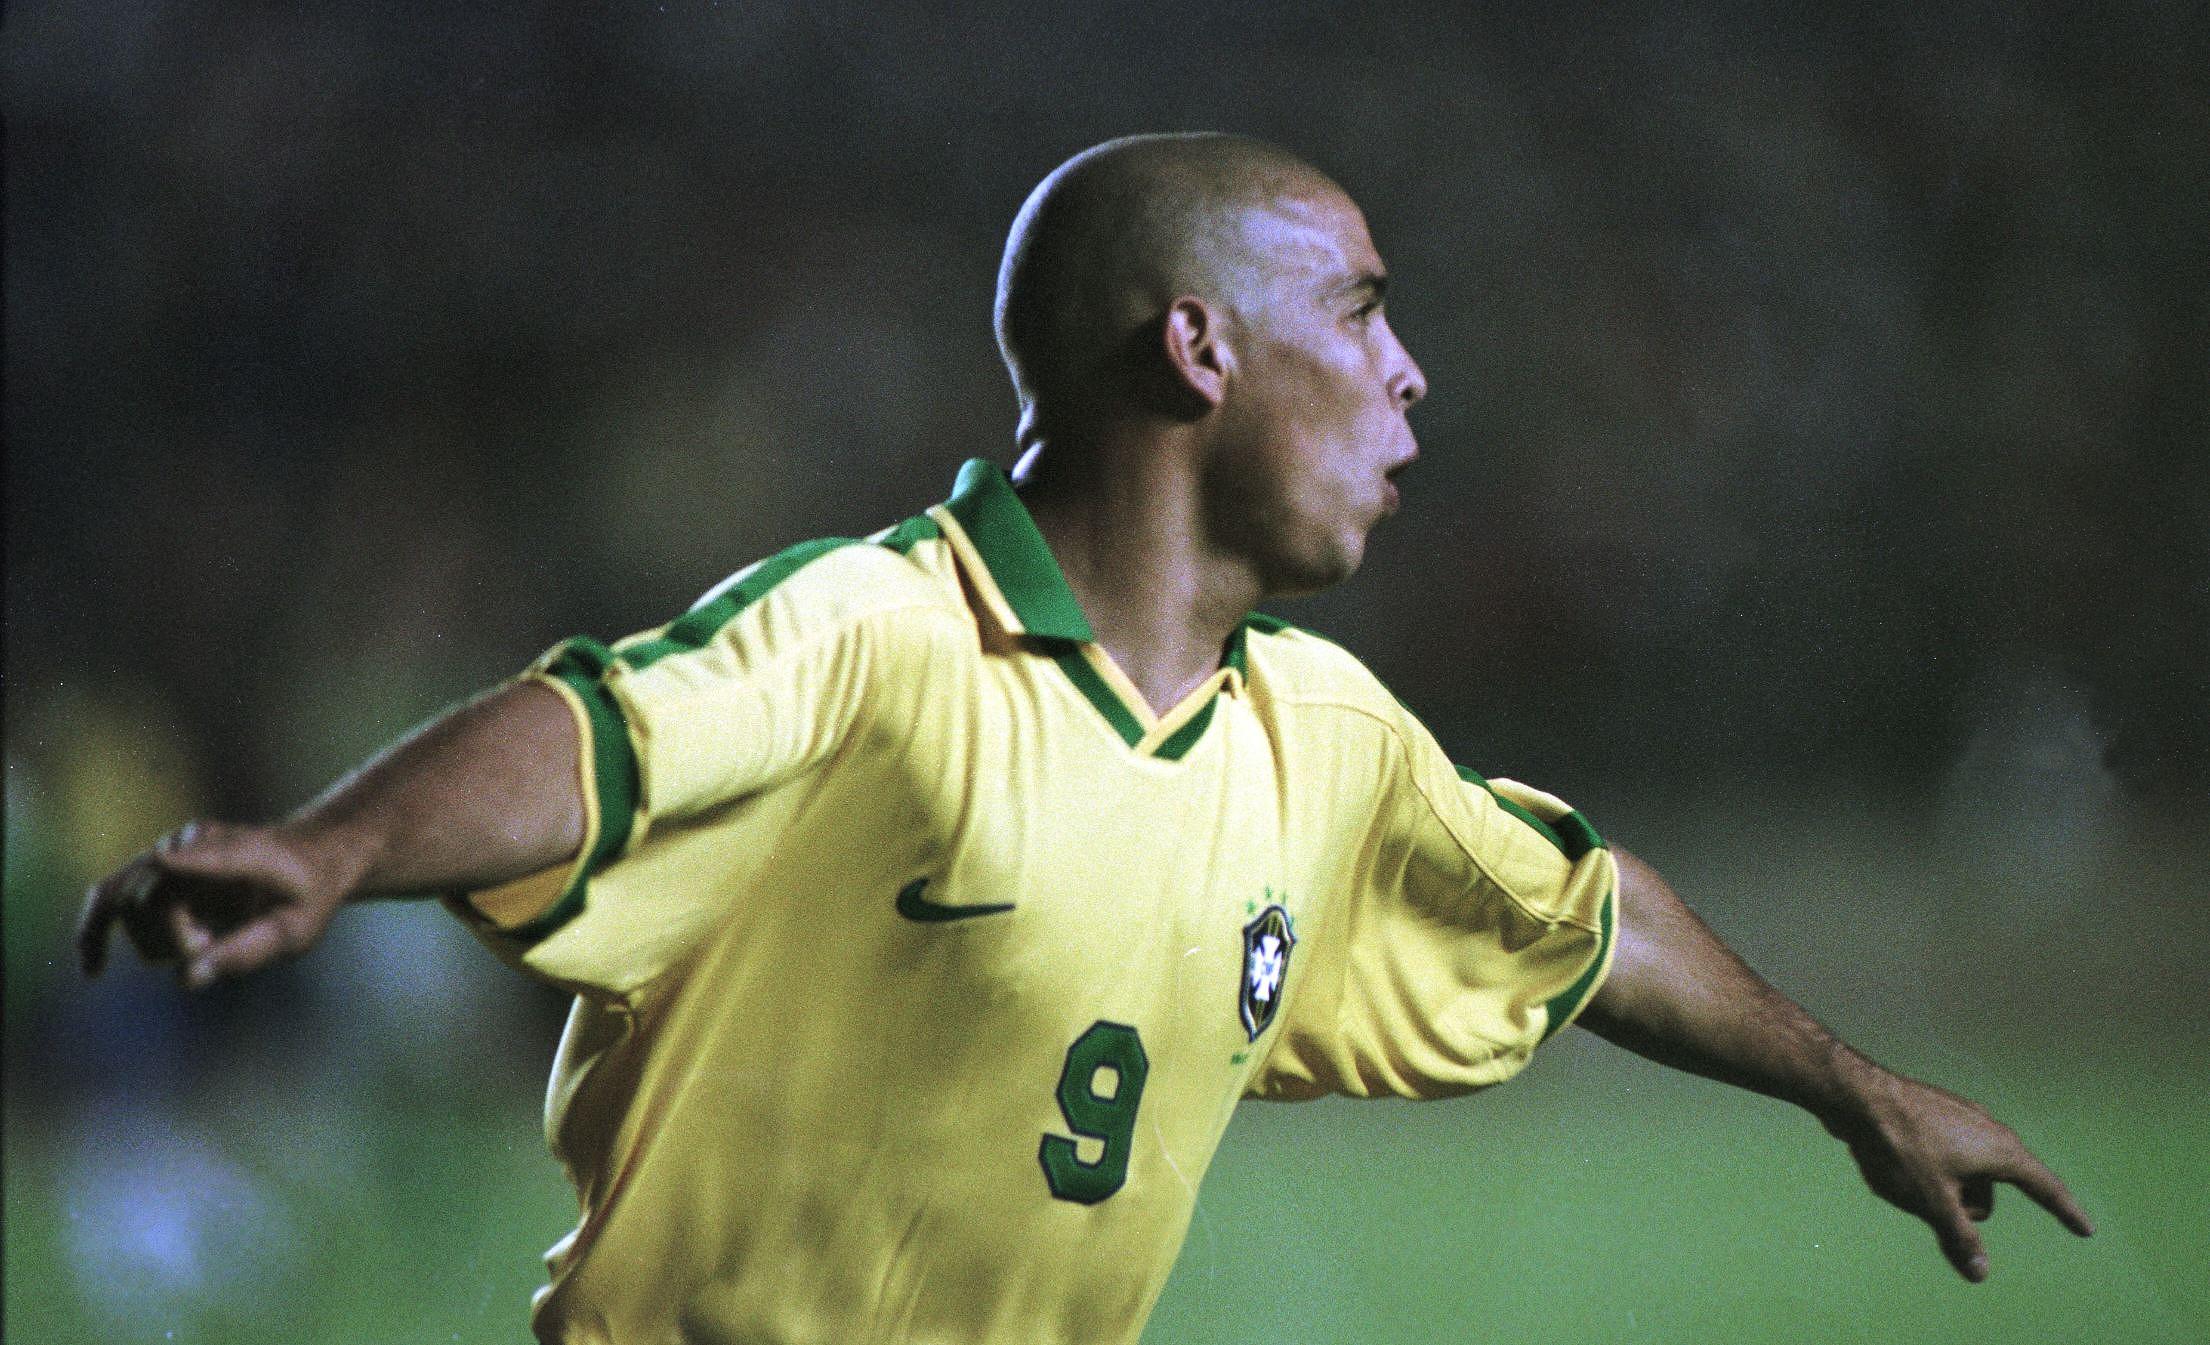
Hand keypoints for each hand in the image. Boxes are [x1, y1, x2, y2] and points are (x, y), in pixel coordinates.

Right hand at [76, 820, 353, 988]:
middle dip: (171, 941)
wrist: (307, 859)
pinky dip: (94, 931)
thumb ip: (246, 951)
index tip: (163, 861)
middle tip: (209, 948)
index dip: (183, 860)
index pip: (201, 857)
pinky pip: (108, 896)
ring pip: (124, 903)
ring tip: (202, 941)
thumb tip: (186, 978)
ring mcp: (169, 851)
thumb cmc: (305, 895)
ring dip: (153, 942)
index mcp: (241, 850)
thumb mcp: (296, 929)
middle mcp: (195, 843)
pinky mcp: (154, 869)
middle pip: (148, 899)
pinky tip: (93, 971)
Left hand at [1826, 1064, 2092, 1280]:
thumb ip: (1959, 1237)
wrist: (1854, 1095)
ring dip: (1943, 1188)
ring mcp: (1961, 1117)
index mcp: (2001, 1150)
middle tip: (1928, 1200)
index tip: (2086, 1229)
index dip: (2065, 1212)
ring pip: (1964, 1174)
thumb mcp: (1932, 1201)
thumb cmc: (1899, 1146)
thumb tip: (1979, 1272)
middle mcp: (1989, 1129)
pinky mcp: (1934, 1114)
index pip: (2044, 1188)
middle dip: (1965, 1207)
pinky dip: (1928, 1170)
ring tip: (1905, 1177)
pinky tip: (1895, 1161)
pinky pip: (1942, 1156)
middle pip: (1991, 1190)